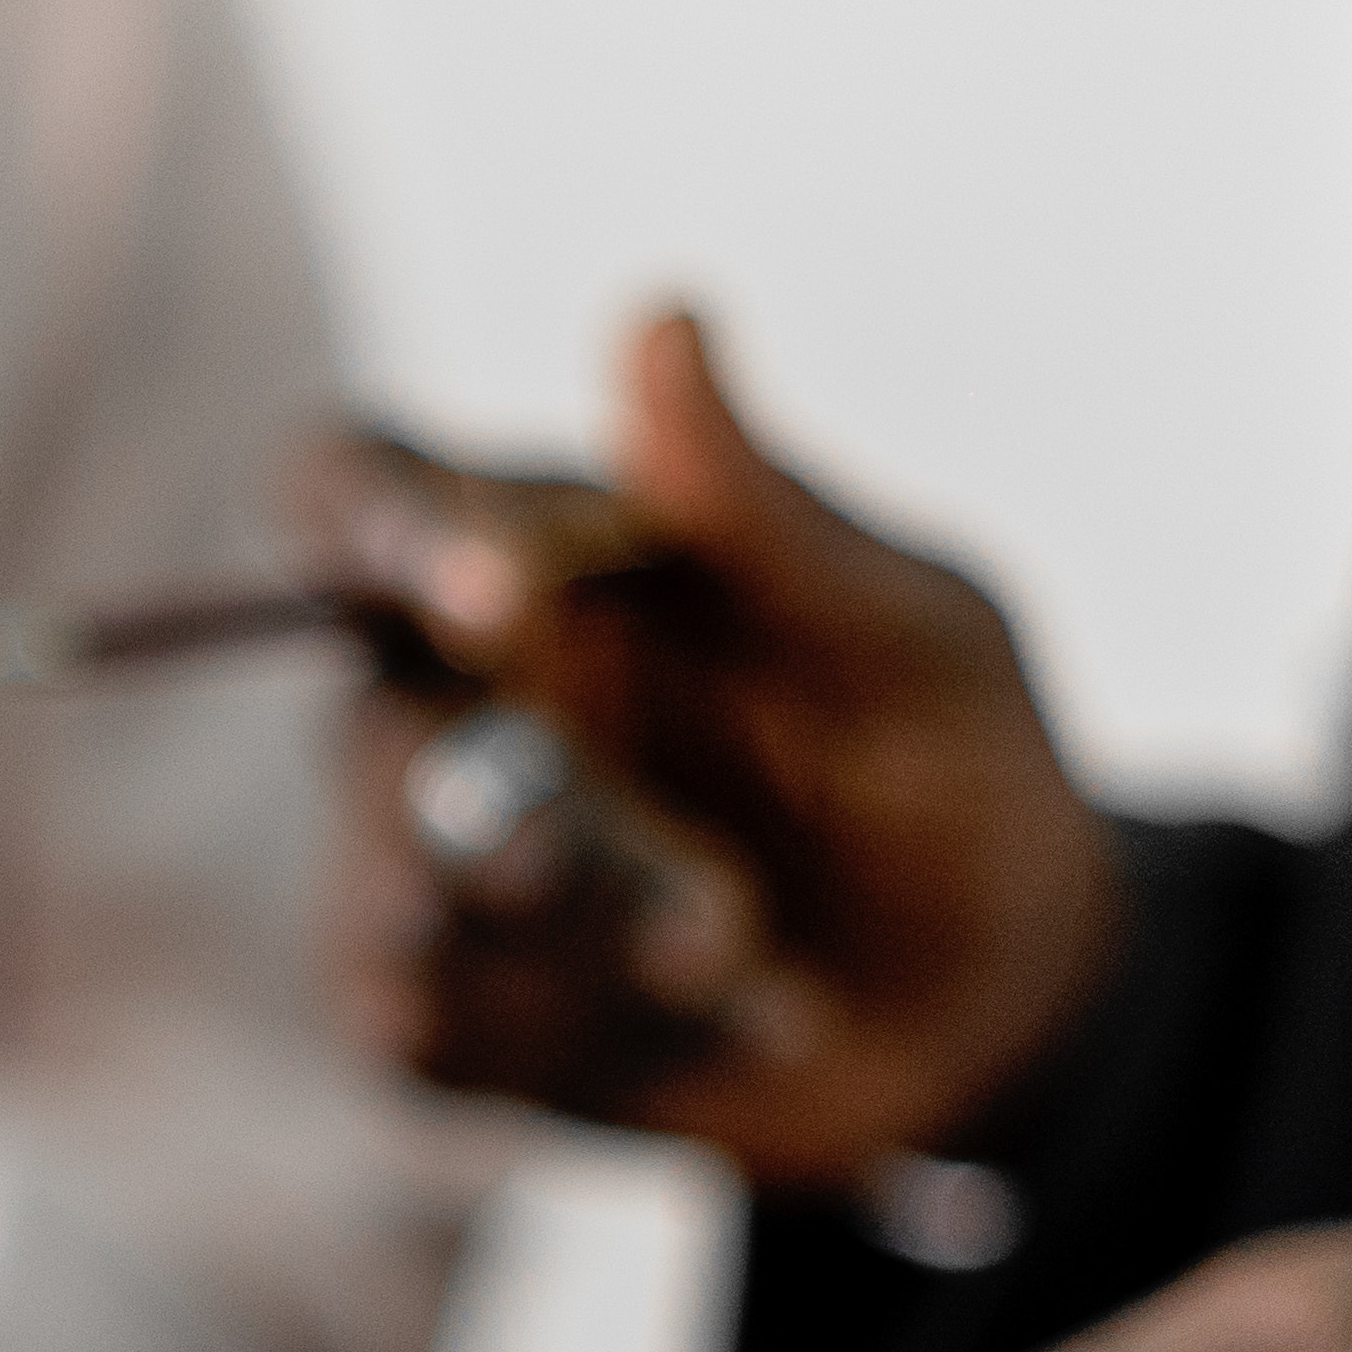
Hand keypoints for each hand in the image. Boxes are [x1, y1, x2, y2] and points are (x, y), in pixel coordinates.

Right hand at [305, 306, 1121, 1188]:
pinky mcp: (446, 1015)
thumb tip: (660, 317)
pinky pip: (420, 1032)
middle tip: (714, 895)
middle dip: (539, 818)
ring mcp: (430, 863)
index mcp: (538, 559)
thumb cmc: (957, 778)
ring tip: (743, 955)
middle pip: (363, 730)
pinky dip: (577, 1035)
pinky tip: (706, 1024)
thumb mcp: (909, 637)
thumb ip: (762, 509)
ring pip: (397, 897)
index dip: (369, 520)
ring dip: (594, 942)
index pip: (354, 485)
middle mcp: (451, 698)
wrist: (997, 1014)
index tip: (484, 592)